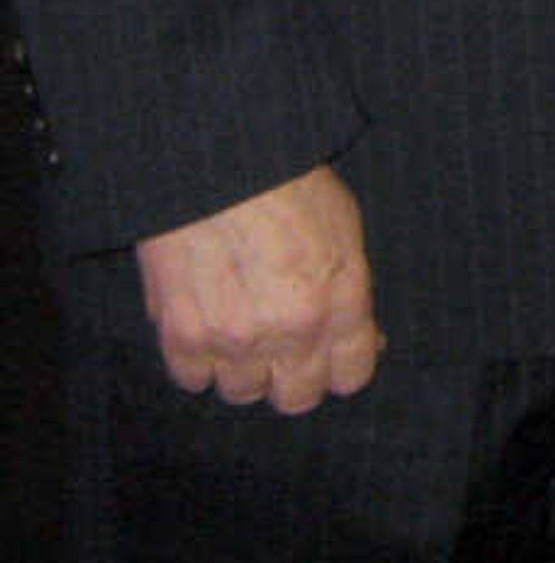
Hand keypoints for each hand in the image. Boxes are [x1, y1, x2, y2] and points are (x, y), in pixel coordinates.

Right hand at [133, 163, 382, 413]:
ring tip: (242, 331)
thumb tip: (363, 338)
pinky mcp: (182, 337)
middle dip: (295, 377)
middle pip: (297, 398)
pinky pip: (193, 380)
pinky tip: (207, 327)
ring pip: (242, 393)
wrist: (220, 163)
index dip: (343, 367)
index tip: (334, 356)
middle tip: (286, 350)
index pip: (351, 376)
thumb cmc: (290, 185)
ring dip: (244, 369)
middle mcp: (290, 331)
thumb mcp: (346, 229)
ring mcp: (234, 339)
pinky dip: (199, 361)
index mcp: (339, 301)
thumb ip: (352, 291)